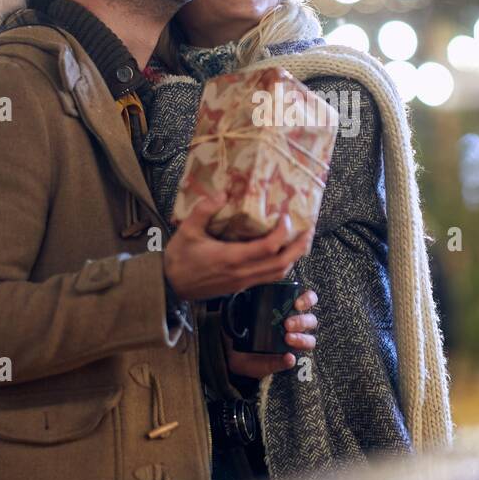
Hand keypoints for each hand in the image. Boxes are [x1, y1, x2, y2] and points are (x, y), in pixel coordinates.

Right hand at [164, 195, 314, 301]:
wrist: (170, 287)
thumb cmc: (178, 258)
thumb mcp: (187, 230)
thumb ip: (204, 210)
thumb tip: (224, 193)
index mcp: (231, 258)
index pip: (268, 247)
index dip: (282, 232)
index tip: (285, 216)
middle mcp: (242, 273)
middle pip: (282, 264)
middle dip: (299, 247)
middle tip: (309, 230)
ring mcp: (243, 282)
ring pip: (278, 274)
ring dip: (293, 258)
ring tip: (300, 241)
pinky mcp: (241, 286)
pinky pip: (268, 277)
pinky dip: (281, 265)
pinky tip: (281, 253)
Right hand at [224, 288, 317, 378]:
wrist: (227, 341)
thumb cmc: (245, 358)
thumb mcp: (258, 367)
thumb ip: (273, 365)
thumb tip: (290, 359)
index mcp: (293, 343)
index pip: (308, 341)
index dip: (303, 340)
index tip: (287, 338)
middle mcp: (294, 326)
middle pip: (310, 321)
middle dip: (301, 322)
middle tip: (286, 325)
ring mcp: (287, 310)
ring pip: (307, 304)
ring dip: (305, 304)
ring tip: (294, 306)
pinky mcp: (277, 297)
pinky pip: (293, 290)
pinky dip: (295, 289)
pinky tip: (287, 291)